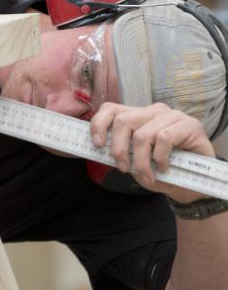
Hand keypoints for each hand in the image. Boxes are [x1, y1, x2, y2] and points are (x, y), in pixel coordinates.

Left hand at [90, 102, 215, 201]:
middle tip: (123, 168)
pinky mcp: (189, 124)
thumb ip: (119, 150)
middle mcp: (153, 111)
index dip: (98, 124)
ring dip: (141, 161)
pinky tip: (163, 168)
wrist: (192, 180)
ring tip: (146, 175)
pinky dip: (159, 158)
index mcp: (137, 115)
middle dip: (118, 149)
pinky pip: (164, 139)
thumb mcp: (134, 160)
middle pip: (123, 121)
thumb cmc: (159, 168)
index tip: (97, 145)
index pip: (110, 109)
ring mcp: (172, 116)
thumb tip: (98, 147)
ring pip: (143, 135)